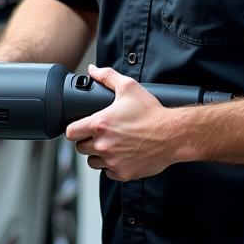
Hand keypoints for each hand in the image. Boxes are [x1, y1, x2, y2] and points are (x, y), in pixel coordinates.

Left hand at [65, 65, 182, 180]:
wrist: (173, 135)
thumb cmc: (151, 112)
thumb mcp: (129, 88)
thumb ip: (107, 76)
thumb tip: (93, 70)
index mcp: (99, 124)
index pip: (71, 132)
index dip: (75, 129)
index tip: (81, 128)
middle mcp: (102, 145)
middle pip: (80, 148)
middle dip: (87, 141)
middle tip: (101, 135)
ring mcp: (112, 161)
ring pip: (93, 162)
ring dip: (98, 155)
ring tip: (112, 145)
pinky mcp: (123, 173)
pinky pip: (108, 172)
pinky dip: (113, 166)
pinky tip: (122, 155)